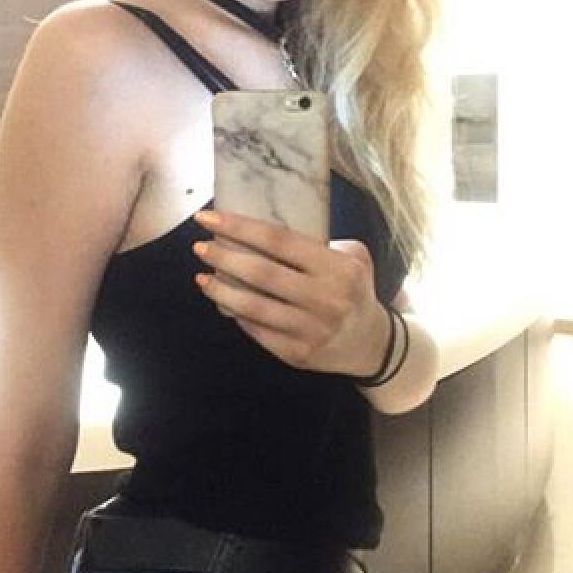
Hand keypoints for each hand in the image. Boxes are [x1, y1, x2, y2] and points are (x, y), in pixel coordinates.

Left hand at [191, 208, 390, 377]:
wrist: (371, 344)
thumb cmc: (354, 290)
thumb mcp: (353, 257)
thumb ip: (319, 241)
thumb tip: (264, 231)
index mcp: (338, 268)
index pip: (279, 241)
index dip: (239, 227)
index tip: (209, 218)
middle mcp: (325, 299)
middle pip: (261, 273)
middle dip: (224, 257)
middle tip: (201, 247)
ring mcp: (310, 330)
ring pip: (253, 307)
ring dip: (221, 290)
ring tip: (202, 277)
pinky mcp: (297, 354)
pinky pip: (257, 331)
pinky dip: (235, 314)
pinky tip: (223, 301)